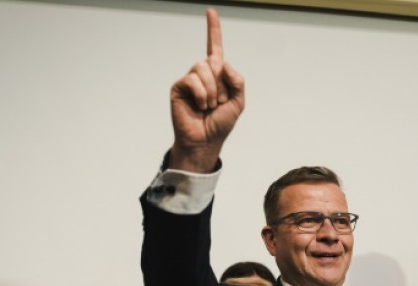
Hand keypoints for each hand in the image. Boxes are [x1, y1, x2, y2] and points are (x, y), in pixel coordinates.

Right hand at [169, 8, 245, 172]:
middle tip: (219, 102)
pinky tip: (201, 106)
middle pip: (213, 62)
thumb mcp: (238, 102)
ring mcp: (190, 80)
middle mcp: (202, 74)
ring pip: (203, 69)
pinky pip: (193, 80)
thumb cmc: (220, 124)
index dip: (213, 30)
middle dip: (221, 84)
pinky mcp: (179, 87)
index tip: (210, 11)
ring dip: (212, 90)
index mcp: (217, 75)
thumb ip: (237, 81)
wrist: (206, 141)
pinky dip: (201, 93)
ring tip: (209, 106)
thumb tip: (222, 63)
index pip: (214, 47)